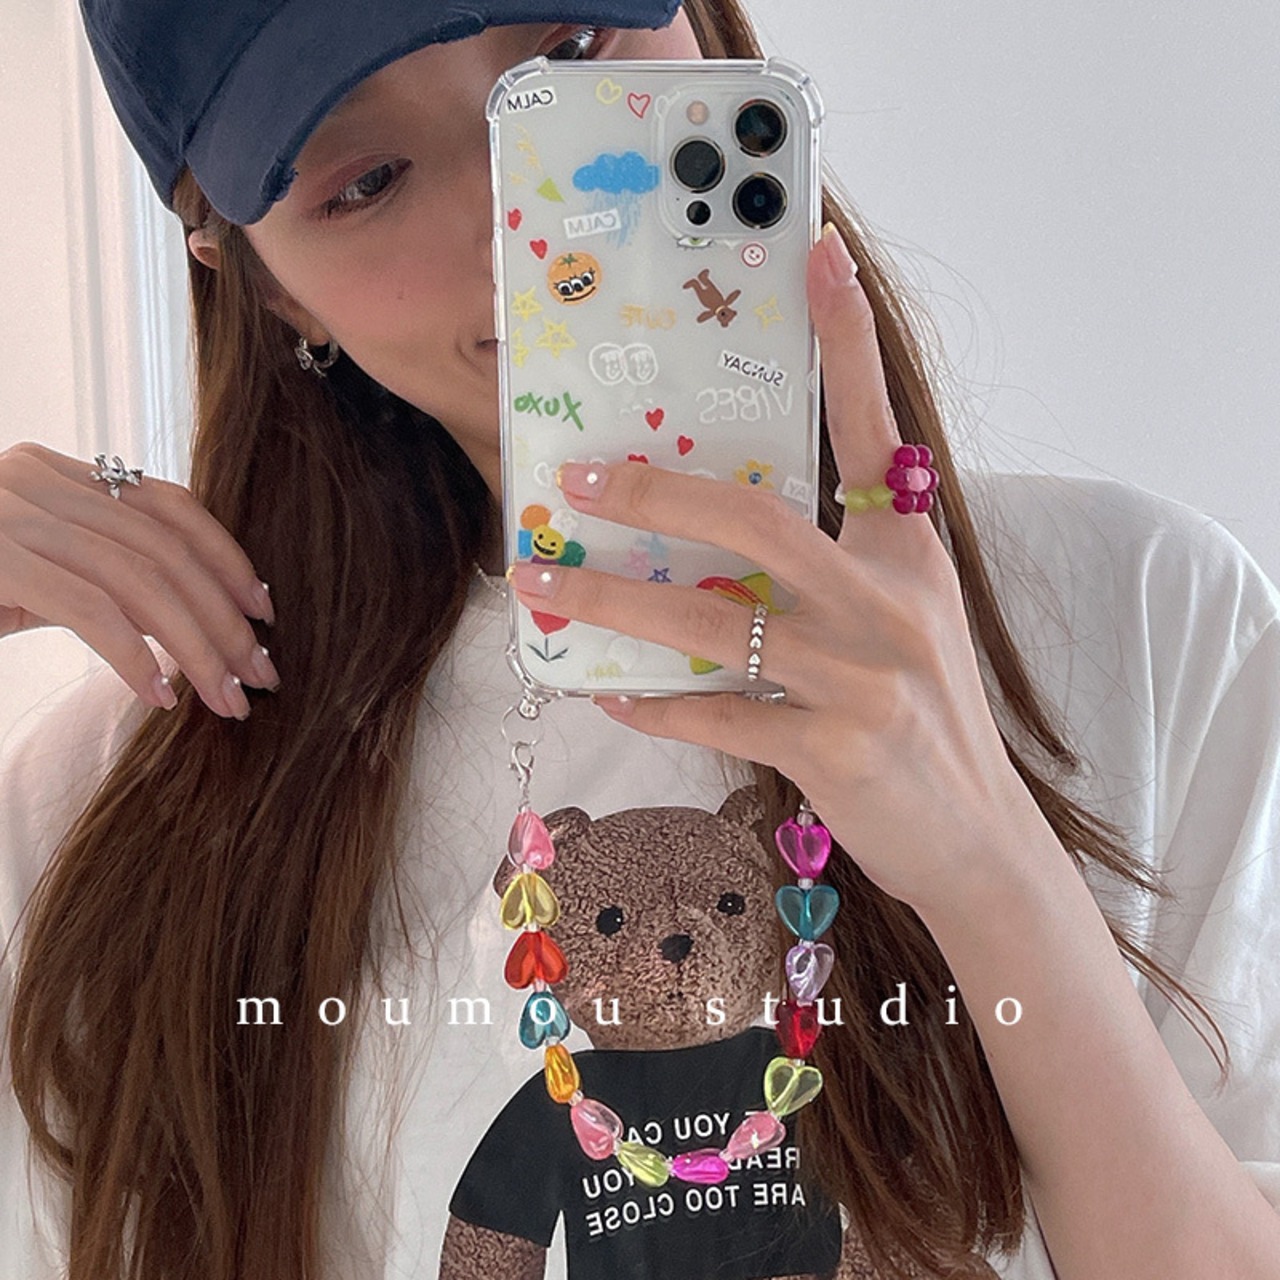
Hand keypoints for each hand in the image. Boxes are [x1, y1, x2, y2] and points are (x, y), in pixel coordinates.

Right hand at [0, 442, 279, 718]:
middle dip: (224, 620)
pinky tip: (160, 695)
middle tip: (259, 675)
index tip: (265, 612)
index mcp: (54, 473)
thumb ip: (99, 571)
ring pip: (140, 582)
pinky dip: (134, 657)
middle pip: (165, 550)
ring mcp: (10, 515)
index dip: (228, 559)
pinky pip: (89, 610)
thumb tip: (190, 615)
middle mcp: (34, 478)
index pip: (169, 507)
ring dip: (196, 649)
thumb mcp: (34, 569)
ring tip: (224, 698)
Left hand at [509, 228, 1038, 916]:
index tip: (818, 253)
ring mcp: (862, 675)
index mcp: (908, 552)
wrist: (976, 837)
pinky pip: (715, 711)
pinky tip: (612, 692)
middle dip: (654, 489)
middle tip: (578, 475)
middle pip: (754, 519)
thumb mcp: (902, 620)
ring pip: (709, 619)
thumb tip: (716, 543)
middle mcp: (888, 600)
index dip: (847, 340)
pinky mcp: (833, 746)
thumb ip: (834, 570)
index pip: (873, 428)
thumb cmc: (927, 719)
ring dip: (610, 599)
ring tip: (540, 581)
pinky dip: (655, 701)